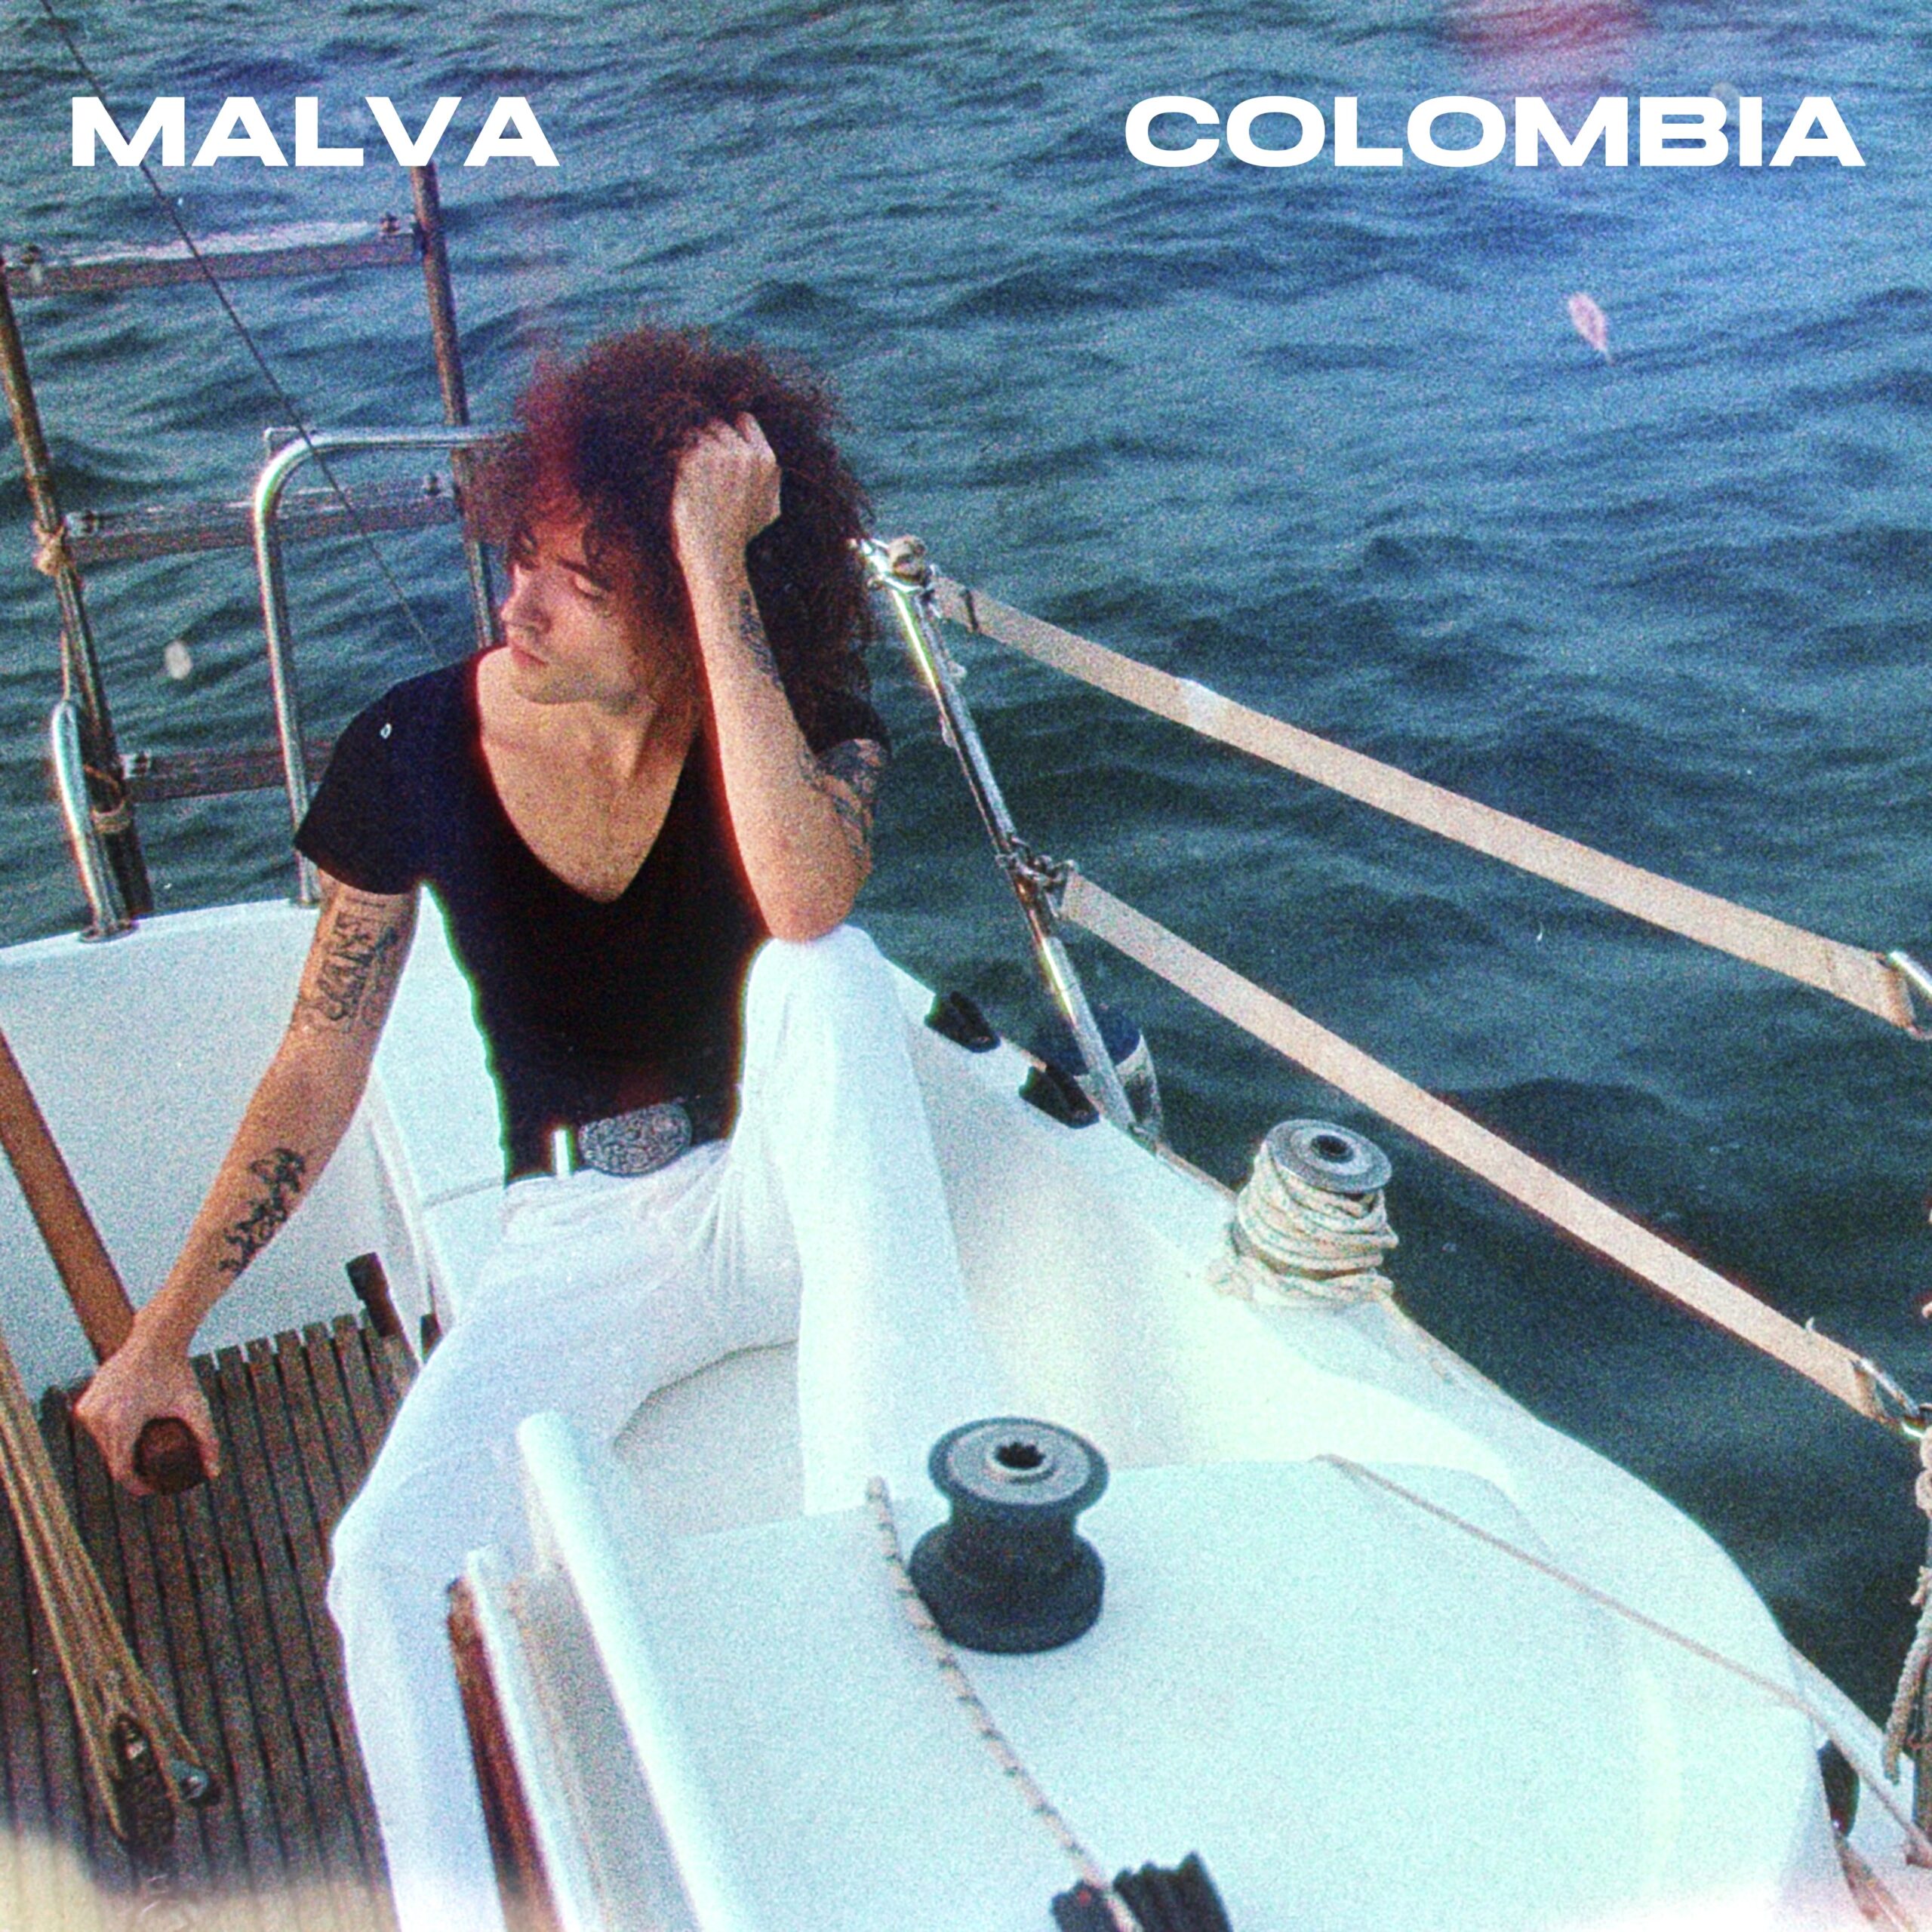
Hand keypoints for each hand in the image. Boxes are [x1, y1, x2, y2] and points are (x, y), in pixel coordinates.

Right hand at [74, 1322, 219, 1495]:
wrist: (156, 1339)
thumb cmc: (178, 1373)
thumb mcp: (196, 1407)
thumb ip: (208, 1440)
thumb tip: (214, 1473)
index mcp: (120, 1424)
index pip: (122, 1471)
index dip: (138, 1486)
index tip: (154, 1486)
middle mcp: (97, 1418)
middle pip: (112, 1459)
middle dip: (131, 1470)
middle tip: (154, 1472)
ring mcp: (87, 1409)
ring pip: (102, 1446)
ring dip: (119, 1454)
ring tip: (140, 1460)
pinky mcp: (84, 1402)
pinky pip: (96, 1431)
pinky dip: (109, 1438)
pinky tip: (122, 1445)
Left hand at [669, 415, 781, 592]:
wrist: (717, 554)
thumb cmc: (741, 536)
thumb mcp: (770, 509)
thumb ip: (772, 480)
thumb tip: (771, 462)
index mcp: (765, 460)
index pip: (745, 421)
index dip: (733, 431)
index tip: (722, 443)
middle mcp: (742, 453)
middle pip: (718, 426)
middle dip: (709, 440)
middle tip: (702, 464)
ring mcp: (716, 455)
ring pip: (696, 434)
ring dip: (689, 448)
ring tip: (690, 473)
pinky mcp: (691, 463)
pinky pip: (679, 449)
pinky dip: (675, 459)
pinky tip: (680, 478)